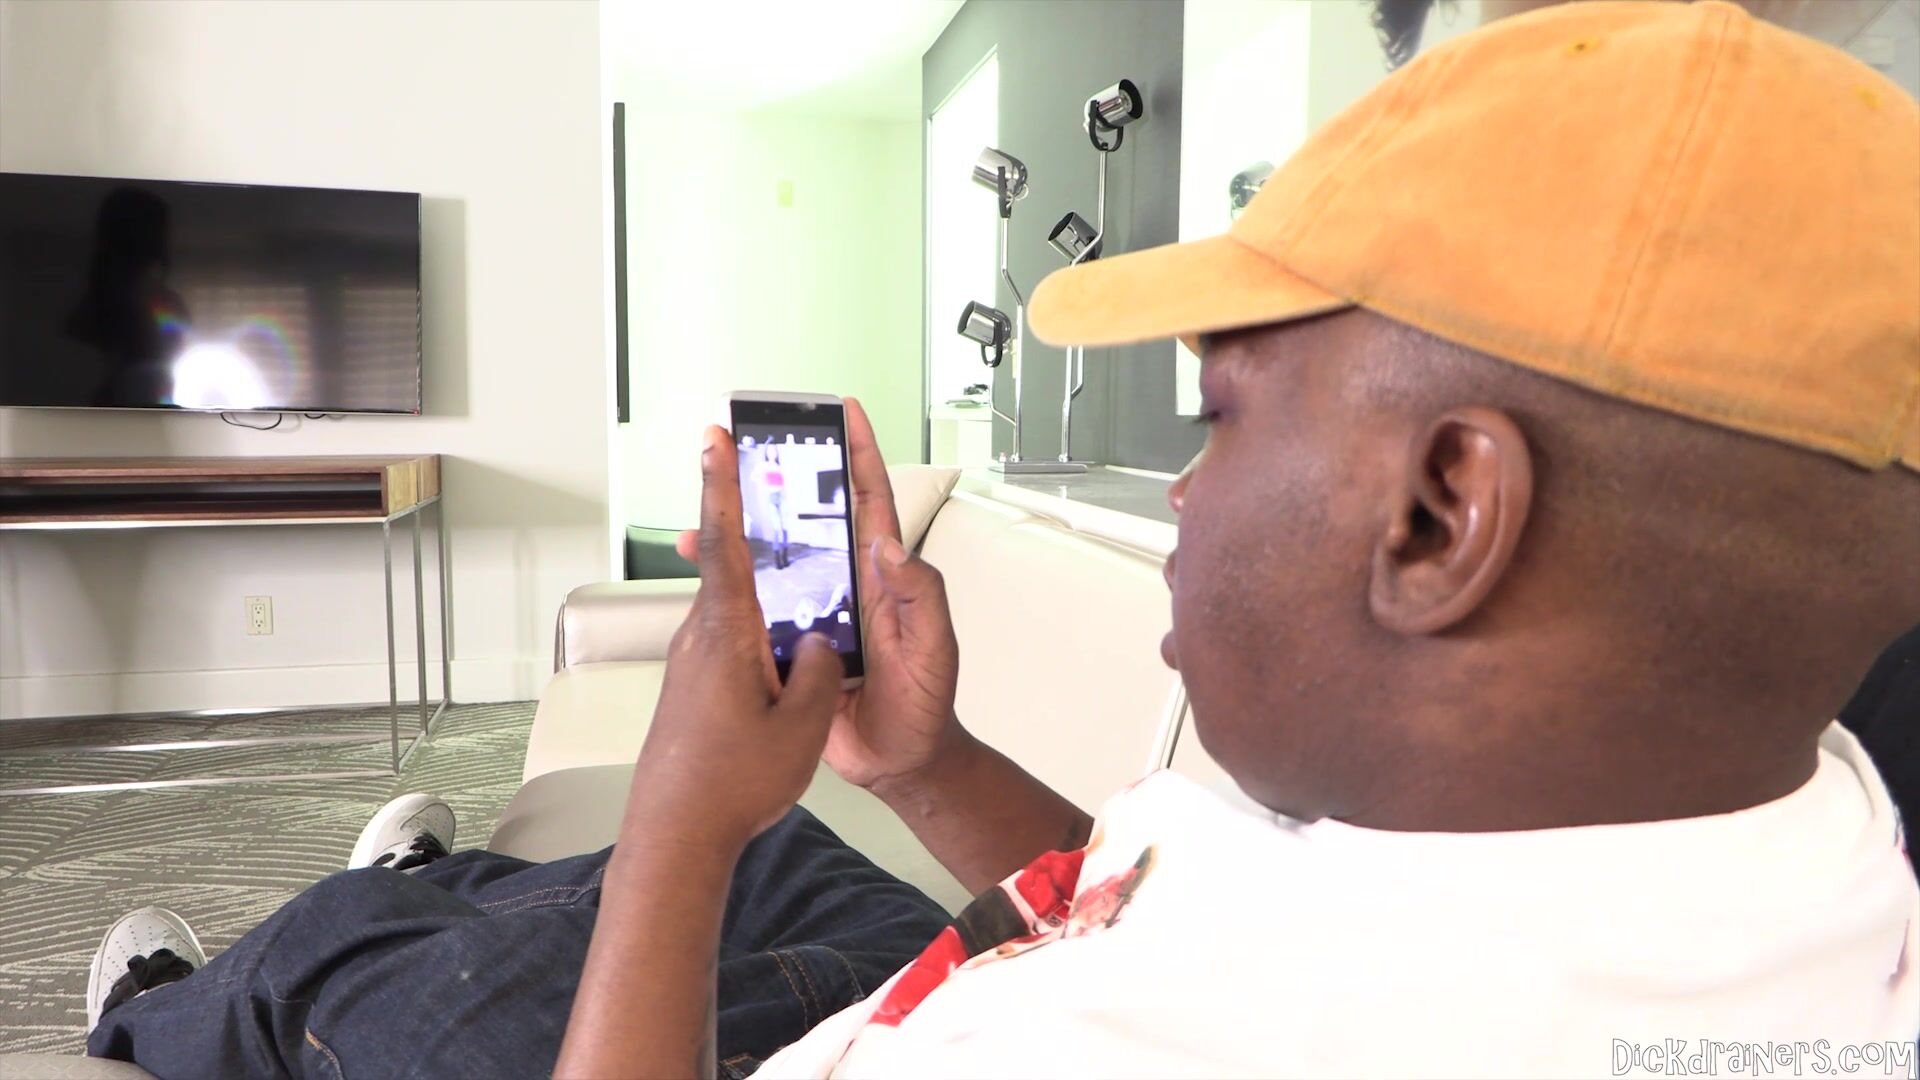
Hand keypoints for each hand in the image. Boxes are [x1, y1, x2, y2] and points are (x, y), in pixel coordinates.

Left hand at [637, 426, 844, 850]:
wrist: (676, 834)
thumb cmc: (731, 784)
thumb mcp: (801, 726)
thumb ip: (819, 672)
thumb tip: (819, 642)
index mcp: (727, 634)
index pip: (725, 541)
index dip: (721, 484)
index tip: (714, 436)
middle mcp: (701, 639)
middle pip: (734, 567)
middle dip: (754, 526)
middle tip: (771, 482)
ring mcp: (693, 663)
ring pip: (739, 611)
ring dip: (767, 595)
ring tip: (803, 595)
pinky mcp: (693, 687)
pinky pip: (736, 643)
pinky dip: (762, 636)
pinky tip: (788, 662)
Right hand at [674, 399, 966, 792]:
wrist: (900, 762)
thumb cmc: (926, 703)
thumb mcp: (934, 646)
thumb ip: (921, 595)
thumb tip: (890, 547)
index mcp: (883, 577)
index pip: (871, 502)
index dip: (860, 455)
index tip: (845, 413)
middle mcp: (846, 586)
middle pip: (811, 521)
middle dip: (784, 478)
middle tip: (753, 444)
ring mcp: (814, 615)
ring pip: (774, 562)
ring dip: (743, 533)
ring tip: (709, 505)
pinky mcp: (789, 648)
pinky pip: (755, 610)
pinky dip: (729, 588)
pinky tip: (704, 573)